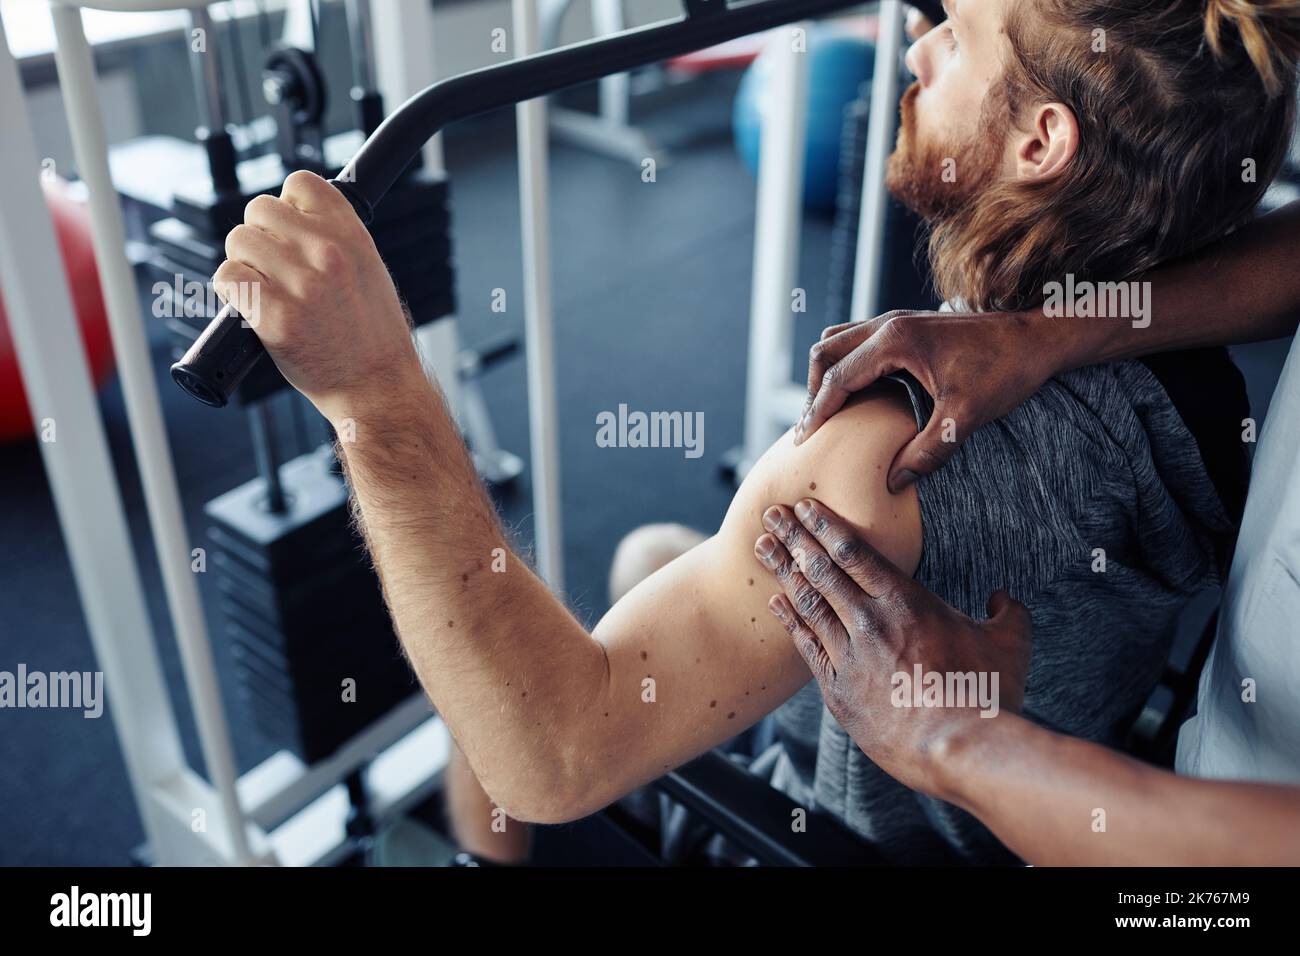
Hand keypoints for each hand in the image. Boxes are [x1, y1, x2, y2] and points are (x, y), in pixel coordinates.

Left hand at [212, 171, 424, 423]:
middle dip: (260, 236)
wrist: (378, 387)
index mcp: (353, 236)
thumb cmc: (373, 336)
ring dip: (244, 264)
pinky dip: (232, 291)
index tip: (291, 231)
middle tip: (273, 268)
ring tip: (267, 290)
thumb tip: (289, 217)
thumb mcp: (370, 271)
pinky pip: (228, 278)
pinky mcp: (275, 318)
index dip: (288, 205)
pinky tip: (253, 306)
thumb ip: (335, 238)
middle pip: (259, 209)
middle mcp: (328, 254)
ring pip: (238, 242)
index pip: (300, 183)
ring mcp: (301, 286)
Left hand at [754, 498, 1031, 798]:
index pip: (856, 553)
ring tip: (762, 547)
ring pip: (808, 603)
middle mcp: (871, 622)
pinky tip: (777, 602)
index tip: (805, 507)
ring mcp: (850, 655)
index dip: (826, 526)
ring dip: (783, 571)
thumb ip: (1006, 612)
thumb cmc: (987, 694)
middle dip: (794, 537)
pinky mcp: (838, 690)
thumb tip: (1004, 598)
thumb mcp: (1009, 643)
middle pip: (822, 569)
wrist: (958, 748)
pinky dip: (790, 620)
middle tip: (771, 514)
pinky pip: (806, 646)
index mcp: (907, 602)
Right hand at [795, 309, 1062, 492]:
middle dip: (812, 391)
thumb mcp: (964, 418)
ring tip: (828, 411)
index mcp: (894, 341)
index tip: (804, 441)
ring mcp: (898, 320)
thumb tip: (893, 482)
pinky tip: (860, 394)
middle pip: (825, 352)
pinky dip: (847, 364)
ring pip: (839, 340)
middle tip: (811, 429)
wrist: (1039, 337)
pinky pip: (859, 340)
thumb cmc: (1006, 370)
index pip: (836, 378)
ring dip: (827, 374)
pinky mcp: (909, 325)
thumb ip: (926, 451)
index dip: (816, 412)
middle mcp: (889, 324)